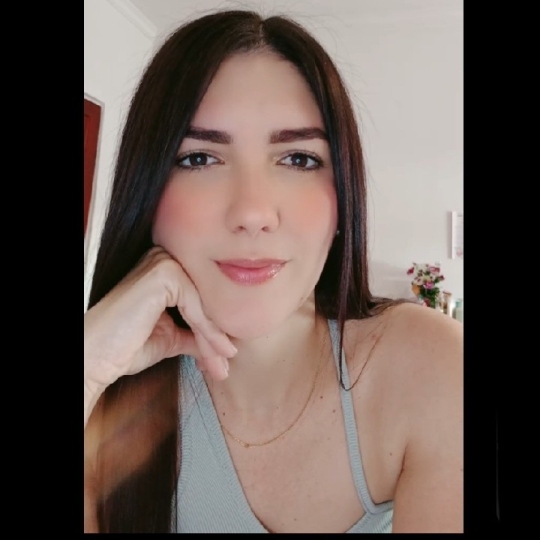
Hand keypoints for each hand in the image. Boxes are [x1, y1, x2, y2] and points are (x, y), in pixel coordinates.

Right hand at [84, 247, 236, 421]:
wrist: (95, 356)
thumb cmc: (124, 346)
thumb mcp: (170, 338)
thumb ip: (194, 334)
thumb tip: (222, 344)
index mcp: (165, 271)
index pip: (201, 299)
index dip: (214, 329)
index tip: (225, 356)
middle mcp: (165, 259)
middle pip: (204, 300)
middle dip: (217, 335)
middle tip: (227, 361)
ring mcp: (164, 262)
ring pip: (203, 304)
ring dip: (214, 338)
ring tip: (222, 364)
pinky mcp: (164, 273)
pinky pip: (196, 305)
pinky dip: (206, 331)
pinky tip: (214, 351)